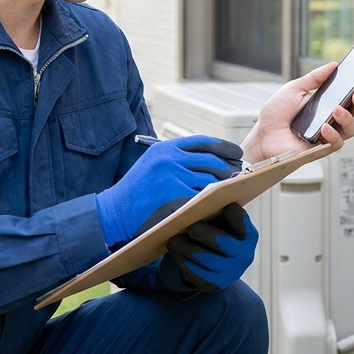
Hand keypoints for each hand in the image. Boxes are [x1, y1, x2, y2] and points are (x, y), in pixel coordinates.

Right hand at [96, 135, 242, 246]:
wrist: (114, 211)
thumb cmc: (135, 191)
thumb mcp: (152, 165)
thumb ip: (176, 159)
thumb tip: (210, 161)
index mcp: (165, 148)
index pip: (202, 141)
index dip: (223, 146)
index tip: (236, 153)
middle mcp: (169, 158)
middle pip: (210, 160)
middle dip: (228, 168)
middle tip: (238, 175)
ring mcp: (171, 177)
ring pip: (209, 180)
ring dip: (222, 187)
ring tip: (231, 191)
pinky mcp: (174, 196)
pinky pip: (201, 197)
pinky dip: (211, 201)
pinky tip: (218, 204)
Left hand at [165, 202, 257, 291]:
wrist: (217, 259)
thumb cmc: (216, 230)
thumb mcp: (217, 218)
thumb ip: (211, 211)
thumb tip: (189, 211)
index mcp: (248, 234)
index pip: (241, 220)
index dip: (233, 213)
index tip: (223, 206)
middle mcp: (244, 255)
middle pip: (221, 242)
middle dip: (203, 233)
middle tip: (190, 227)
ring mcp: (231, 271)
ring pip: (205, 259)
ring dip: (187, 247)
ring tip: (173, 239)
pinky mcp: (215, 284)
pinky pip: (197, 273)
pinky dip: (184, 261)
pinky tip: (176, 251)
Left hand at [241, 63, 353, 164]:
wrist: (263, 134)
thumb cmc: (276, 114)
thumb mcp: (294, 89)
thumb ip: (314, 78)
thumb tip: (333, 65)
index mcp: (326, 105)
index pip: (349, 99)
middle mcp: (330, 120)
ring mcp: (327, 135)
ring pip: (350, 129)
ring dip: (347, 118)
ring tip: (336, 110)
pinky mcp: (321, 149)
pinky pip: (336, 143)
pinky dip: (332, 134)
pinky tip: (325, 127)